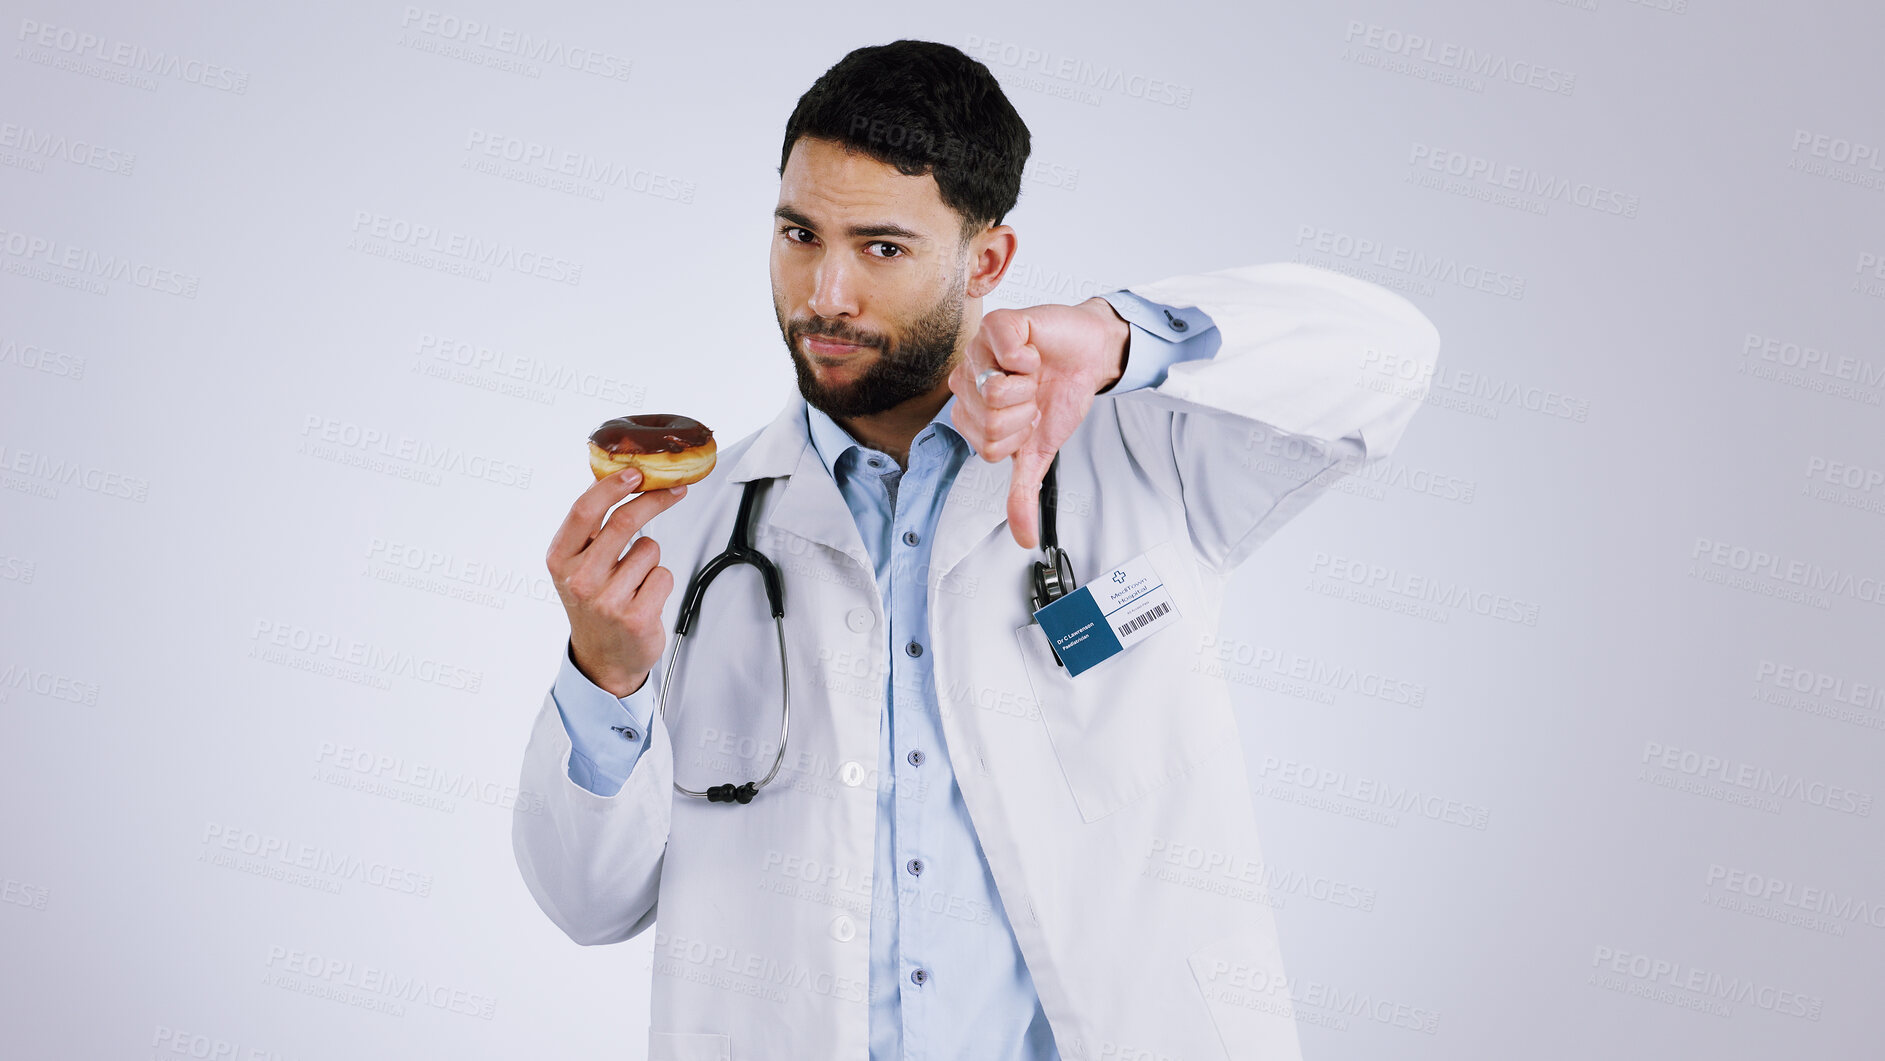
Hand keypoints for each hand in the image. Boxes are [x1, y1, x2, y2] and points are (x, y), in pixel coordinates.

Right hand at [546, 468, 690, 696]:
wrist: (602, 658)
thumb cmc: (593, 603)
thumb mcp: (576, 564)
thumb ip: (590, 527)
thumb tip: (616, 477)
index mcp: (560, 559)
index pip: (585, 510)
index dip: (612, 486)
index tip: (636, 473)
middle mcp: (580, 579)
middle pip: (625, 522)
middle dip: (655, 501)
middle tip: (674, 491)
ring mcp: (607, 600)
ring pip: (650, 549)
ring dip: (651, 558)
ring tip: (634, 581)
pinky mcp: (635, 617)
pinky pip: (663, 575)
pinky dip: (660, 581)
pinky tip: (644, 598)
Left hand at [949, 296, 1129, 548]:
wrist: (1089, 358)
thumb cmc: (1059, 396)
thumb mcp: (1040, 450)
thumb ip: (1024, 491)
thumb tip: (1025, 539)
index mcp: (970, 411)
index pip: (987, 445)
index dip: (1019, 436)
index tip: (1029, 419)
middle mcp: (968, 380)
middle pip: (988, 420)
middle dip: (1025, 412)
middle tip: (1034, 395)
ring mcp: (979, 350)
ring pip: (993, 390)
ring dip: (1028, 386)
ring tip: (1033, 374)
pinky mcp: (1000, 324)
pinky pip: (1002, 348)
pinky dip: (1028, 357)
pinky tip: (1032, 353)